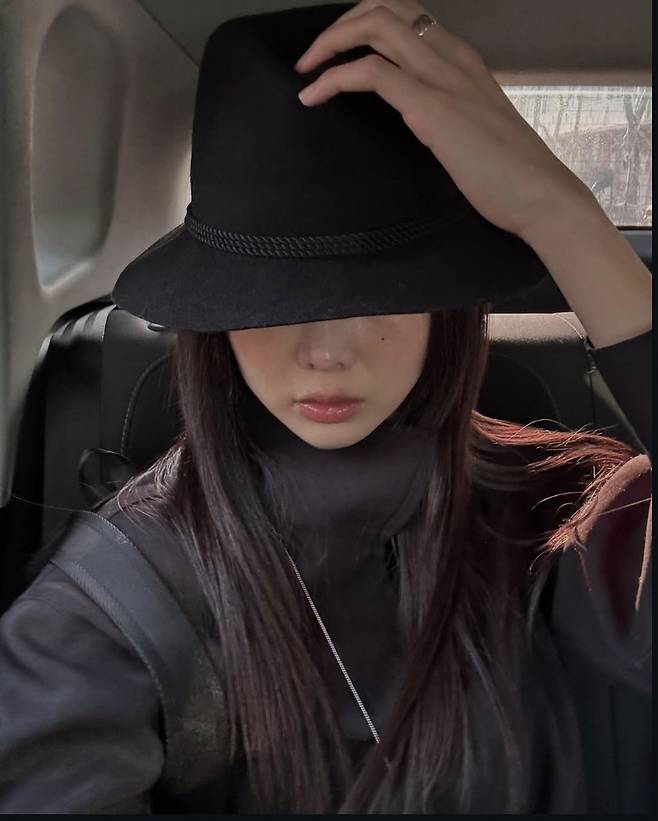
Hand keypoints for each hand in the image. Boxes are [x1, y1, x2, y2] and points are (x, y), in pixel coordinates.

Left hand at [295, 0, 595, 242]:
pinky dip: (335, 78)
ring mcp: (442, 78)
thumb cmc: (510, 174)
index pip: (408, 14)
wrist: (541, 196)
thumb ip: (447, 112)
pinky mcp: (431, 107)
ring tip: (306, 70)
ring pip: (376, 27)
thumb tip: (421, 119)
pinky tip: (313, 96)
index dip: (365, 22)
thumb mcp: (474, 128)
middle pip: (385, 8)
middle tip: (313, 57)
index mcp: (463, 60)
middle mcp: (452, 56)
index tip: (339, 51)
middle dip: (340, 24)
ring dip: (331, 42)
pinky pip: (371, 73)